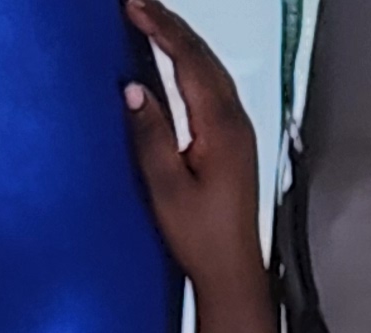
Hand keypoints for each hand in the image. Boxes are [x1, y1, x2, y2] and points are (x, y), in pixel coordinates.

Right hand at [124, 0, 269, 303]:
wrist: (232, 268)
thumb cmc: (199, 235)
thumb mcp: (167, 189)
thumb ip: (150, 137)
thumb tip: (132, 89)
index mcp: (219, 125)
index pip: (189, 61)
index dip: (162, 29)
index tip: (134, 6)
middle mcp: (234, 118)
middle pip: (203, 56)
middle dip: (171, 25)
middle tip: (138, 4)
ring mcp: (238, 127)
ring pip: (210, 68)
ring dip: (182, 41)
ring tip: (152, 23)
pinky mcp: (233, 139)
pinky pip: (211, 85)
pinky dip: (190, 64)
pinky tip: (175, 62)